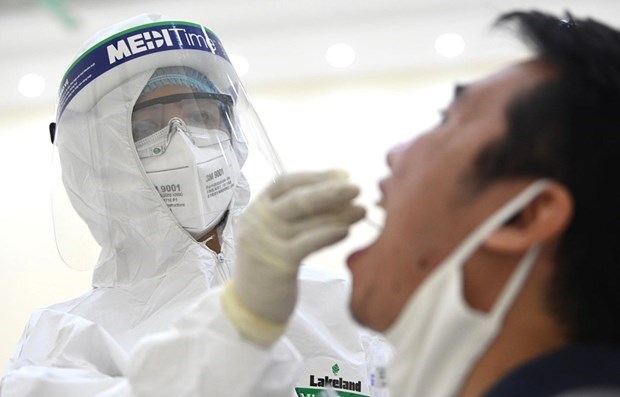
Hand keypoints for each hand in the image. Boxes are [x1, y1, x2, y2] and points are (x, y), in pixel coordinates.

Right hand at [221, 170, 364, 344]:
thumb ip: (295, 216)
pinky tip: (346, 231)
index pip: (285, 182)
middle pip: (297, 198)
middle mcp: (257, 221)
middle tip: (357, 188)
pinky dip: (328, 234)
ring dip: (338, 214)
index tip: (343, 174)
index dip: (315, 176)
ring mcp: (264, 242)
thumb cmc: (270, 267)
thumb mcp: (275, 235)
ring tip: (362, 210)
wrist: (250, 308)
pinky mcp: (276, 263)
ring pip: (306, 220)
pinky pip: (307, 243)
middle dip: (330, 191)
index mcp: (256, 209)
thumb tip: (337, 194)